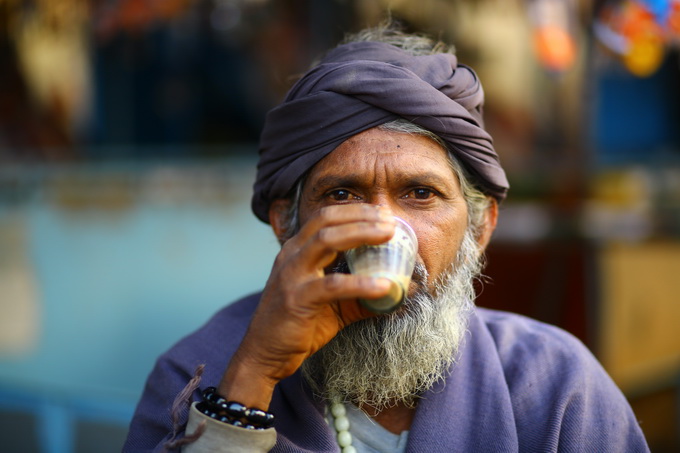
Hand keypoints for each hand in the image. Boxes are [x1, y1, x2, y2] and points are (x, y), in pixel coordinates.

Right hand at [218, 204, 395, 407]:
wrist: (265, 355)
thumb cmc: (298, 326)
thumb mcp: (332, 304)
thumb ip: (359, 293)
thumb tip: (398, 292)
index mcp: (297, 251)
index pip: (325, 217)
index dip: (355, 210)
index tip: (383, 212)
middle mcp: (291, 255)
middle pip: (327, 221)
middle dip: (361, 215)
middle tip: (390, 219)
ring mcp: (292, 275)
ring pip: (326, 241)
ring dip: (361, 233)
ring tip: (388, 235)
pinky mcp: (296, 299)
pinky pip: (332, 285)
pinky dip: (360, 284)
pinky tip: (384, 287)